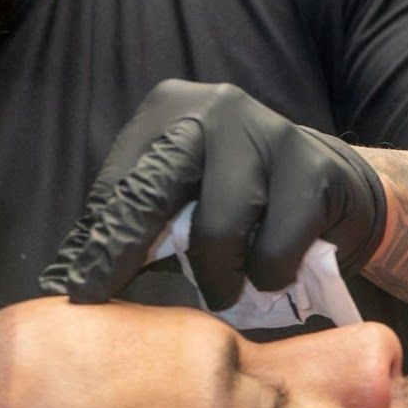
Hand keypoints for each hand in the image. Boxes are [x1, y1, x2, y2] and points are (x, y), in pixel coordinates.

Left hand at [39, 79, 385, 308]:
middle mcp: (215, 107)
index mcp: (170, 109)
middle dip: (131, 251)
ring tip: (224, 289)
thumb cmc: (241, 198)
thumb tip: (72, 275)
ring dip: (219, 277)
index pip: (122, 180)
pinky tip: (271, 272)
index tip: (80, 289)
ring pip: (219, 228)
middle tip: (118, 299)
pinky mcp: (313, 167)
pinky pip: (275, 247)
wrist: (334, 185)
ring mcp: (267, 131)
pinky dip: (268, 276)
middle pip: (157, 189)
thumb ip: (137, 223)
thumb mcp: (183, 197)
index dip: (100, 241)